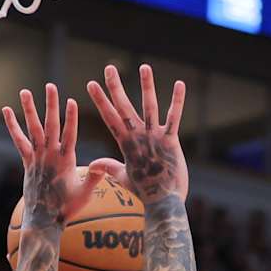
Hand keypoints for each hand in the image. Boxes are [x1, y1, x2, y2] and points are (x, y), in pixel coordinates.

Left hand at [2, 83, 109, 228]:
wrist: (44, 220)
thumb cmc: (67, 208)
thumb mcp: (85, 194)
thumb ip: (95, 178)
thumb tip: (104, 166)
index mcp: (66, 161)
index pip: (69, 135)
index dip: (70, 118)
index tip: (71, 101)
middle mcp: (50, 156)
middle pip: (50, 126)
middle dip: (51, 105)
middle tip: (51, 86)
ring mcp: (37, 158)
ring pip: (33, 129)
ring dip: (29, 109)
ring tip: (25, 91)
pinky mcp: (27, 162)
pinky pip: (19, 140)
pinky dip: (12, 125)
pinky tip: (6, 111)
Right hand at [86, 63, 187, 204]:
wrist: (163, 203)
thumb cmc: (144, 191)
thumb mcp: (123, 177)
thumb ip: (109, 167)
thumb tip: (92, 165)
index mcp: (125, 144)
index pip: (109, 118)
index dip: (100, 100)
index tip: (91, 84)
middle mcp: (138, 137)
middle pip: (123, 107)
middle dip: (115, 87)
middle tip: (108, 67)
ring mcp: (154, 138)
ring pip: (149, 107)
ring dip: (146, 86)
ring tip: (144, 66)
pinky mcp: (171, 141)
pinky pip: (174, 118)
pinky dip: (177, 101)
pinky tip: (180, 83)